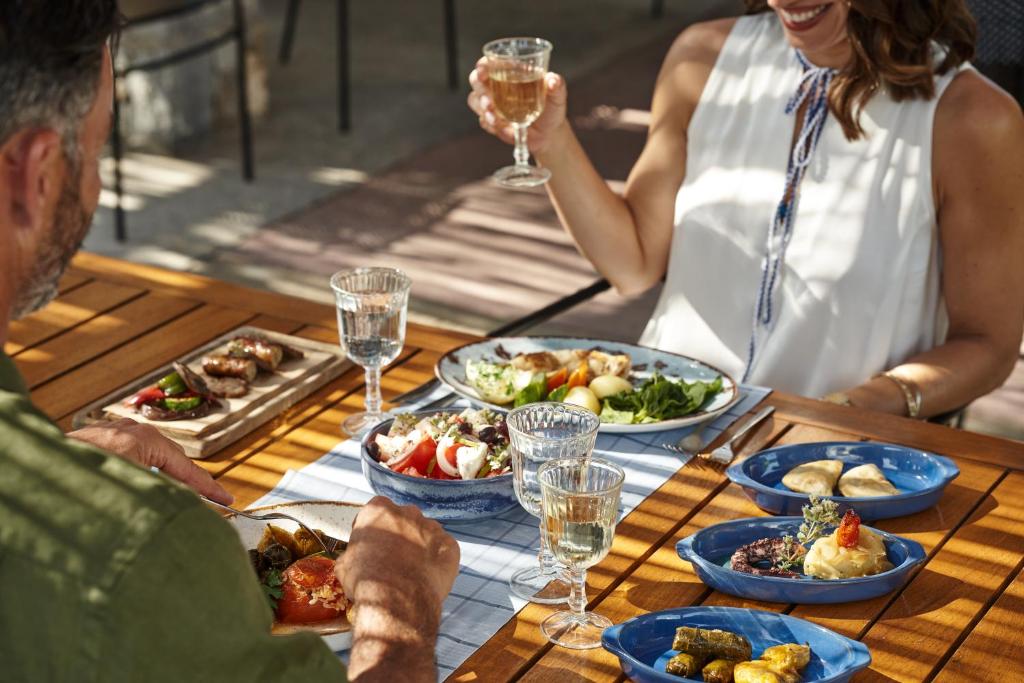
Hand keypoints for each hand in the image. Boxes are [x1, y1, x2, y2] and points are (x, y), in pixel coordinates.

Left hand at [67, 418, 232, 504]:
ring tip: (167, 501)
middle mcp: (133, 432)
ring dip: (161, 481)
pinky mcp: (101, 442)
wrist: (36, 470)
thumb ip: (165, 494)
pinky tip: (139, 489)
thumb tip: (187, 505)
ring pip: (152, 460)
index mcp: (146, 440)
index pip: (188, 469)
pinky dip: (143, 475)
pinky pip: (133, 459)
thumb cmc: (79, 480)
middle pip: (172, 461)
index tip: (228, 499)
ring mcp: (116, 434)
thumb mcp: (134, 489)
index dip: (210, 488)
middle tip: (204, 505)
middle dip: (186, 484)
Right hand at [338, 497, 458, 681]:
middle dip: (399, 535)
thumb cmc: (367, 581)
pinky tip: (427, 578)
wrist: (399, 599)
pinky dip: (437, 561)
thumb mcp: (344, 566)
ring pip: (425, 533)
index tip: (370, 545)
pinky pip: (443, 550)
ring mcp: (432, 527)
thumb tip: (350, 561)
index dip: (372, 529)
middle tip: (393, 560)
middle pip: (403, 519)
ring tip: (411, 572)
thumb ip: (351, 554)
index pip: (375, 512)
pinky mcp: (450, 545)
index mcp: (378, 509)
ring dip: (419, 546)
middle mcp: (407, 511)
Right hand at [468, 57, 567, 154]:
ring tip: (494, 115)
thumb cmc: (552, 108)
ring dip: (482, 107)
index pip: (490, 63)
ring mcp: (492, 105)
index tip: (484, 69)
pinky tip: (502, 127)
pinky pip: (483, 121)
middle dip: (478, 86)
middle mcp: (496, 86)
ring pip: (475, 100)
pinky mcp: (492, 122)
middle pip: (476, 80)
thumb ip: (557, 86)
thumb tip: (553, 81)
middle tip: (488, 96)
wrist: (549, 133)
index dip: (483, 64)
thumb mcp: (558, 96)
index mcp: (510, 73)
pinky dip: (489, 123)